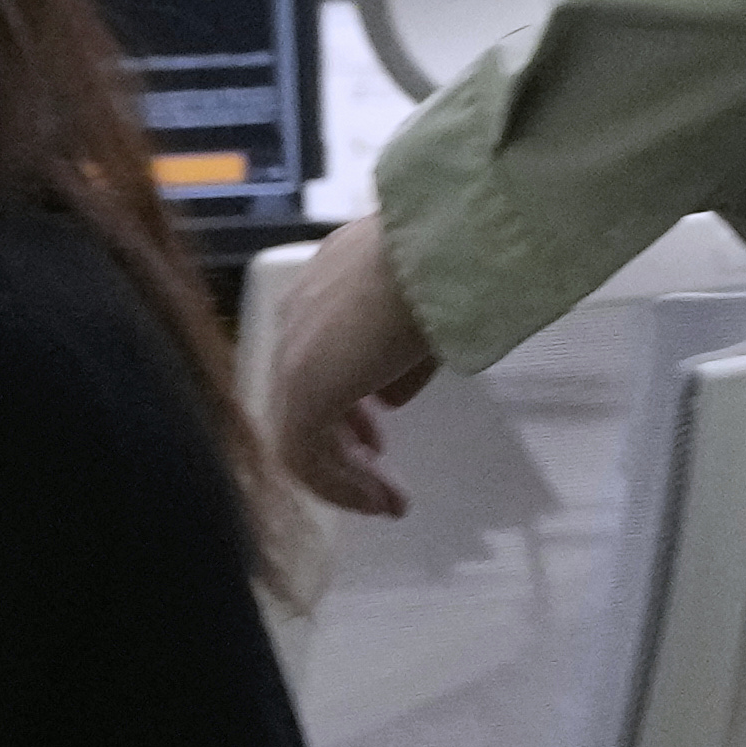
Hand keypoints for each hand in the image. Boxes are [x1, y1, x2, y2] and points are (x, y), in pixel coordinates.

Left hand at [263, 210, 438, 519]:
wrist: (444, 244)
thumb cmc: (450, 261)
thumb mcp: (424, 309)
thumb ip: (399, 357)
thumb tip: (388, 399)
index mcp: (323, 288)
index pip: (315, 361)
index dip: (345, 407)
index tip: (376, 438)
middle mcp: (296, 318)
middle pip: (301, 400)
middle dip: (341, 447)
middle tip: (378, 476)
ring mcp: (295, 354)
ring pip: (300, 433)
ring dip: (343, 476)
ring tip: (385, 502)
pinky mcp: (307, 388)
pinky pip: (308, 454)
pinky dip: (342, 485)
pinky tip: (381, 500)